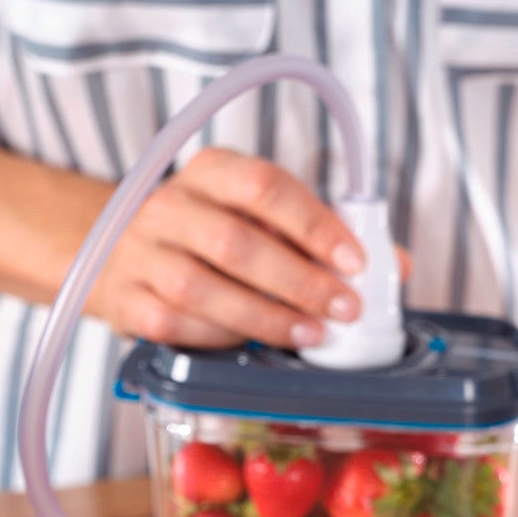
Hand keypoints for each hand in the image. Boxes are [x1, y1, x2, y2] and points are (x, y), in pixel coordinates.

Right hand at [87, 147, 368, 348]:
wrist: (121, 255)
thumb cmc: (212, 238)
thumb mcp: (264, 221)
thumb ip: (327, 237)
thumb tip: (395, 265)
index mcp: (211, 172)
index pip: (264, 185)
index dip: (314, 224)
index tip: (354, 259)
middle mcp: (168, 206)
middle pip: (235, 242)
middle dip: (300, 281)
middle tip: (346, 308)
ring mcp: (141, 253)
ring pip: (201, 288)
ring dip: (267, 317)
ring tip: (313, 334)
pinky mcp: (126, 300)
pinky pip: (175, 323)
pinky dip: (221, 337)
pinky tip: (255, 344)